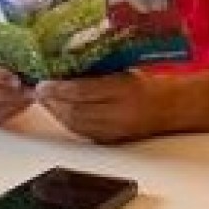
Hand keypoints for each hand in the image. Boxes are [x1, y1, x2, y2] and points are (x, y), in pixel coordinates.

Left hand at [36, 71, 177, 142]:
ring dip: (55, 112)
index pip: (83, 91)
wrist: (171, 108)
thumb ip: (96, 70)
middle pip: (75, 111)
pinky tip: (59, 111)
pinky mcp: (111, 140)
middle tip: (37, 90)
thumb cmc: (147, 83)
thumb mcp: (123, 69)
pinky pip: (81, 132)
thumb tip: (63, 68)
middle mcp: (119, 113)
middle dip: (52, 102)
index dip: (58, 88)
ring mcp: (115, 130)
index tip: (42, 83)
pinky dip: (66, 121)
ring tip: (44, 99)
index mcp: (124, 89)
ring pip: (75, 124)